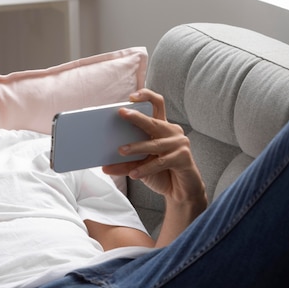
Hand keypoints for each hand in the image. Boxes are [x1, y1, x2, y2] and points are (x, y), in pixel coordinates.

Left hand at [102, 89, 205, 205]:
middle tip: (121, 113)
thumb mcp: (140, 164)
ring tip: (121, 151)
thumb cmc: (159, 173)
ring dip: (136, 147)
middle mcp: (172, 132)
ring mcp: (180, 144)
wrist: (179, 191)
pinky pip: (160, 162)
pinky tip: (134, 174)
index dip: (146, 96)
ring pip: (154, 144)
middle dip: (136, 117)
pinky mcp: (183, 158)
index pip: (157, 103)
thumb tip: (104, 165)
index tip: (131, 97)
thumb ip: (126, 161)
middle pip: (153, 121)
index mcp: (161, 127)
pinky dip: (145, 168)